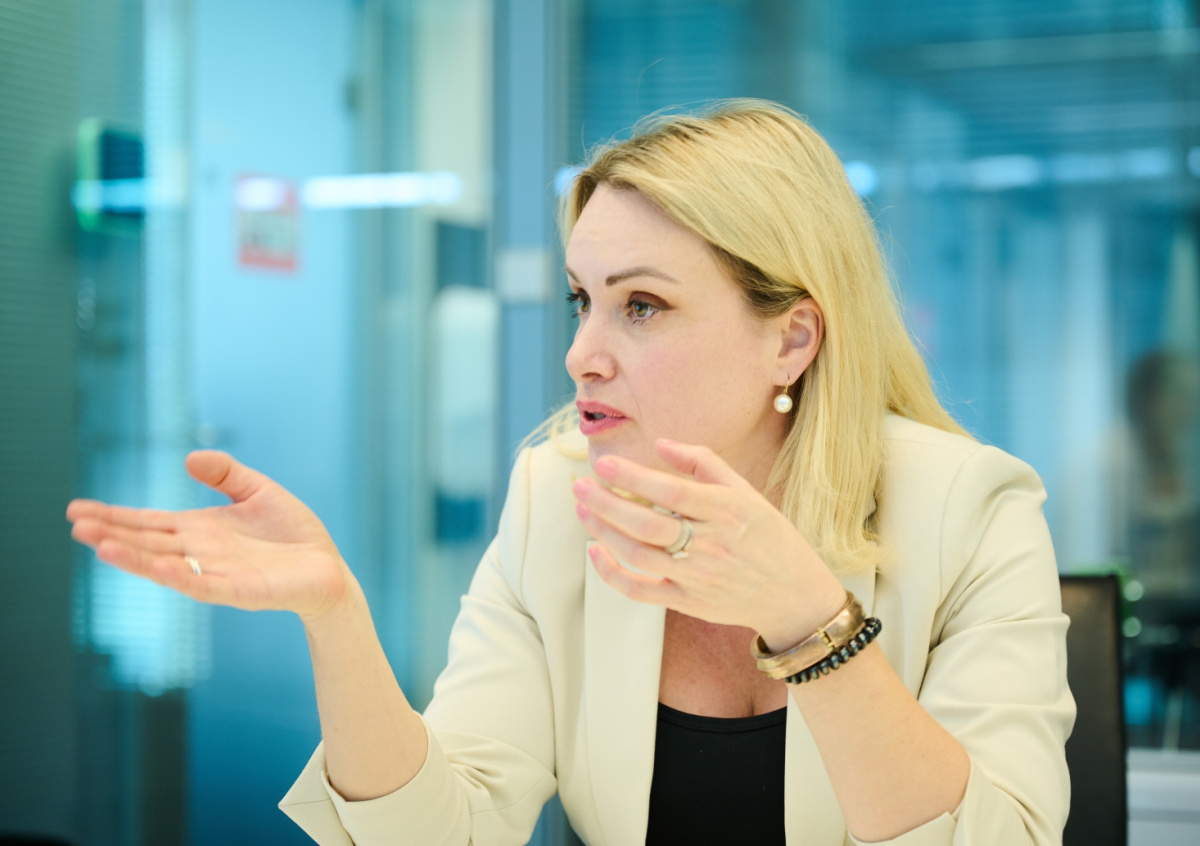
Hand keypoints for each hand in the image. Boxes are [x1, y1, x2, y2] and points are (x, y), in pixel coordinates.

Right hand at [66, 451, 351, 621]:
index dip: (115, 516)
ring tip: (101, 546)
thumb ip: (226, 473)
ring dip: (135, 558)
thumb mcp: (259, 490)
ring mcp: (216, 574)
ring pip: (167, 566)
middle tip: (75, 525)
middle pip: (148, 543)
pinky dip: (180, 577)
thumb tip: (190, 457)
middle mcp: (200, 553)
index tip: (76, 511)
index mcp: (200, 529)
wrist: (327, 567)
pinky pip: (204, 585)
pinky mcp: (239, 592)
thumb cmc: (293, 533)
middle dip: (112, 534)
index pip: (148, 522)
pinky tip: (158, 567)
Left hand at [572, 438, 846, 649]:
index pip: (671, 492)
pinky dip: (612, 573)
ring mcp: (697, 577)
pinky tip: (595, 550)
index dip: (633, 476)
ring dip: (603, 531)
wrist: (792, 594)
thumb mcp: (746, 492)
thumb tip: (661, 444)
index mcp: (727, 511)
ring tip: (582, 510)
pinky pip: (640, 590)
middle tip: (579, 486)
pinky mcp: (687, 602)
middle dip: (605, 503)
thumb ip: (704, 463)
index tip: (603, 463)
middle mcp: (710, 544)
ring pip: (638, 555)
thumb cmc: (767, 535)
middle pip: (646, 524)